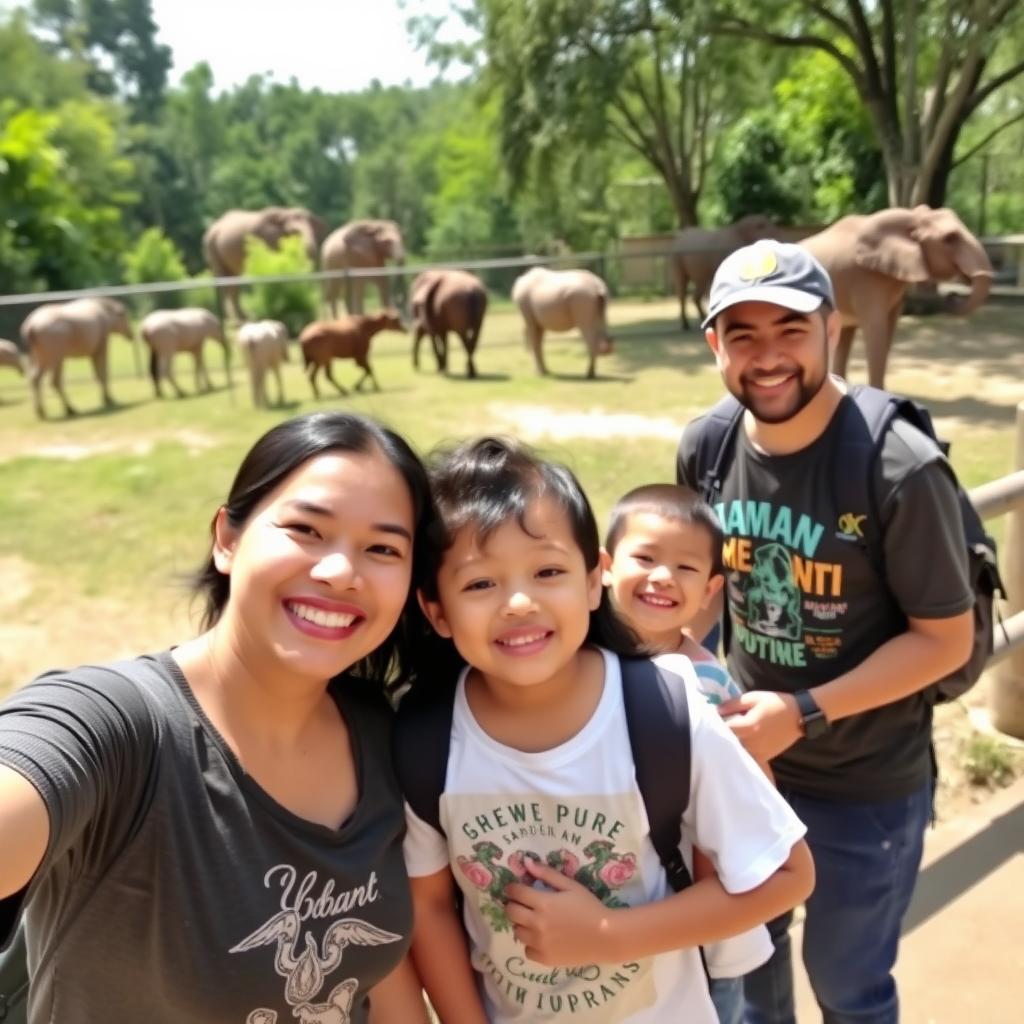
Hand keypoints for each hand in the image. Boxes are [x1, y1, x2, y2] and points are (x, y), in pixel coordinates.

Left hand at [503, 858, 617, 965]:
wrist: (605, 936)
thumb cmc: (589, 907)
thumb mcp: (570, 886)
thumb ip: (547, 874)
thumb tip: (526, 862)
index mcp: (543, 903)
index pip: (515, 892)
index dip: (513, 888)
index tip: (516, 888)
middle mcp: (537, 923)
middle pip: (511, 912)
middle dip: (513, 904)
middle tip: (523, 904)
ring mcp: (539, 943)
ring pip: (516, 931)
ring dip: (521, 924)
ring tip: (534, 921)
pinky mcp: (544, 959)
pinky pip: (527, 949)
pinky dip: (531, 943)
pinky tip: (542, 938)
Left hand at [717, 690, 801, 761]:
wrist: (799, 716)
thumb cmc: (775, 703)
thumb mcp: (753, 697)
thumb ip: (733, 704)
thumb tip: (717, 710)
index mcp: (749, 726)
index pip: (725, 729)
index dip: (717, 724)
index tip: (713, 719)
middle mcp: (753, 742)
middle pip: (729, 742)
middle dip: (722, 735)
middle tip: (716, 728)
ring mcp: (759, 751)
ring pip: (737, 752)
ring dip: (731, 745)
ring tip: (727, 737)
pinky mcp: (765, 756)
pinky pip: (748, 758)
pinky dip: (742, 753)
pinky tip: (738, 746)